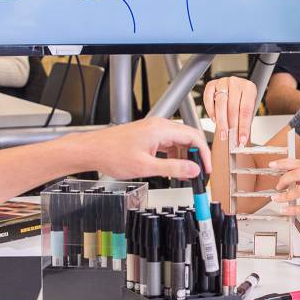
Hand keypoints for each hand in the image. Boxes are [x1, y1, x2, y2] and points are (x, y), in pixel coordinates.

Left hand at [81, 117, 205, 180]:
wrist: (92, 150)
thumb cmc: (112, 155)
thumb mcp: (146, 167)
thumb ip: (172, 168)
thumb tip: (193, 170)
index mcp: (161, 129)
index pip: (193, 136)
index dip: (204, 153)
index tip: (206, 168)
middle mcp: (159, 126)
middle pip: (188, 137)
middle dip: (195, 155)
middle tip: (198, 173)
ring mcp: (154, 129)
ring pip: (179, 141)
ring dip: (184, 157)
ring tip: (183, 173)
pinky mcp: (149, 135)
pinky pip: (169, 143)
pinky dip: (173, 155)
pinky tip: (170, 168)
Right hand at [202, 76, 258, 147]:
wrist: (235, 90)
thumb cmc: (242, 100)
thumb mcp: (248, 109)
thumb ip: (244, 122)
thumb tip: (241, 139)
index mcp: (249, 88)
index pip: (246, 110)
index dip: (243, 126)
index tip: (241, 138)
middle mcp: (236, 82)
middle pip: (233, 107)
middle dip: (232, 126)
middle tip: (231, 138)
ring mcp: (223, 82)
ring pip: (220, 104)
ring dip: (221, 121)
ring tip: (223, 133)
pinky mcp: (212, 84)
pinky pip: (208, 98)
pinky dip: (211, 111)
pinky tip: (214, 120)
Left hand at [271, 157, 299, 221]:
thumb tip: (295, 178)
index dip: (285, 163)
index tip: (275, 165)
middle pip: (299, 174)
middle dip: (283, 179)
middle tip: (278, 185)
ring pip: (299, 190)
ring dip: (285, 195)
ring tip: (279, 198)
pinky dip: (292, 209)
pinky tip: (286, 209)